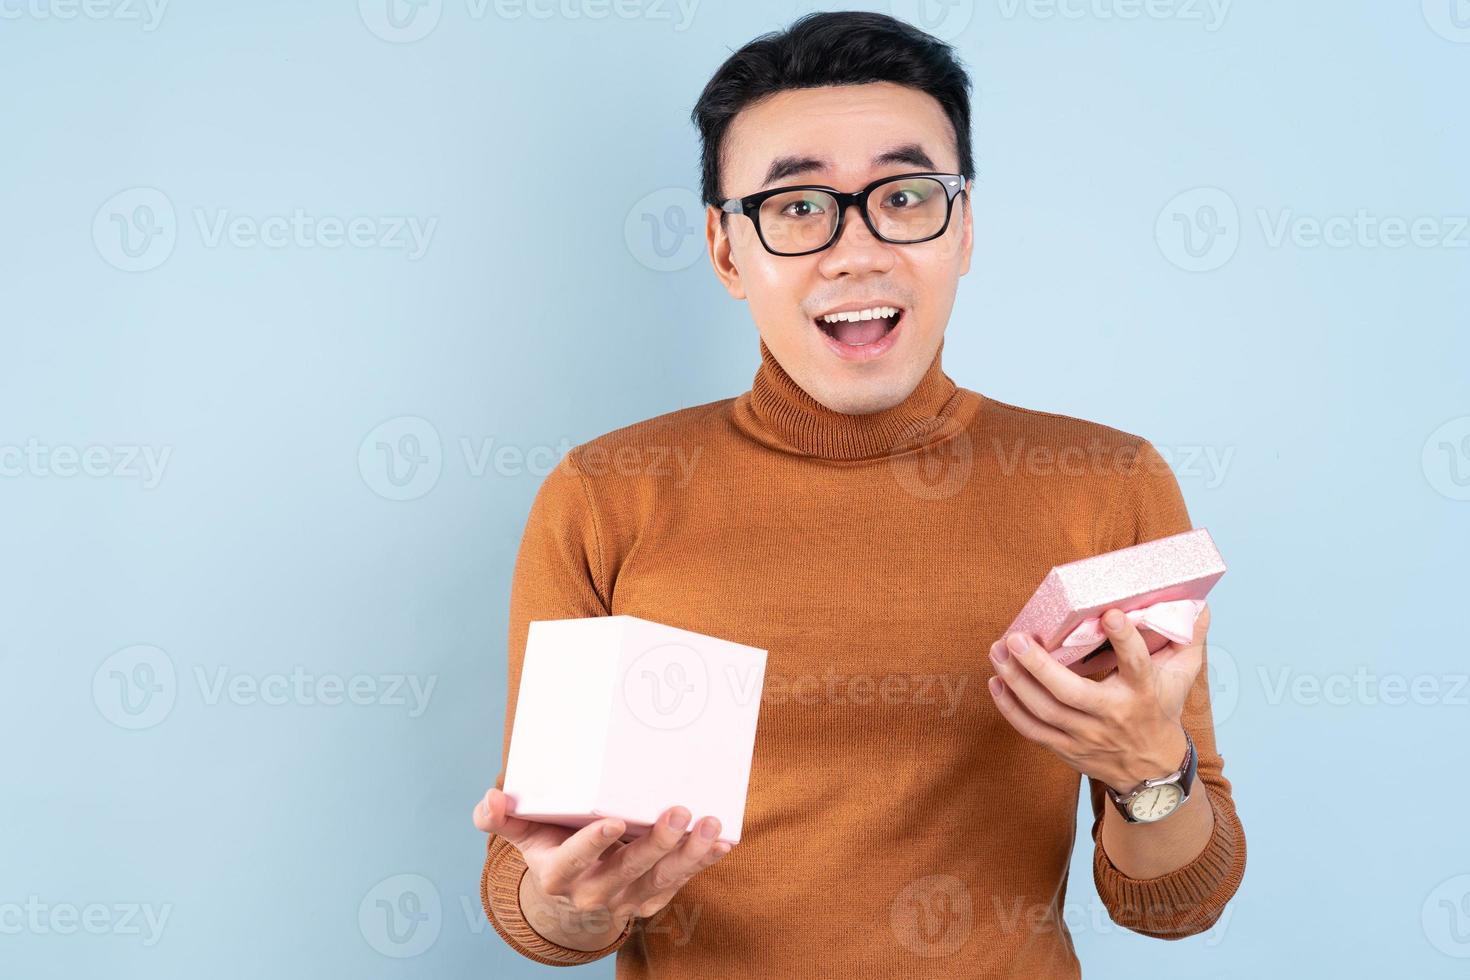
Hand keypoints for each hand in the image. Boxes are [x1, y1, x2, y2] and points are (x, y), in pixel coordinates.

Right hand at [473, 788, 732, 950]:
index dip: (593, 844)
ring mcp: (627, 898)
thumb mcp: (522, 833)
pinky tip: (722, 841)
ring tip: (710, 824)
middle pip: (628, 870)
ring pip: (661, 879)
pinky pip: (681, 882)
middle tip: (679, 810)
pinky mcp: (652, 897)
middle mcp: (594, 893)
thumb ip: (500, 818)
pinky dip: (703, 861)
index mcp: (558, 875)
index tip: (615, 821)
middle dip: (656, 842)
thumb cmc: (549, 845)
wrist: (572, 889)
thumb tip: (491, 798)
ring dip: (689, 853)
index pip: (574, 862)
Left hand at [985, 603, 1210, 793]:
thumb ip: (1188, 639)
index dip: (1125, 639)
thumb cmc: (1161, 711)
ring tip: (997, 651)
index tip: (1110, 614)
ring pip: (1044, 710)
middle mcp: (1112, 715)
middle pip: (1071, 692)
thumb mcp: (1181, 677)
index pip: (1136, 664)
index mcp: (1143, 692)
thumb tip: (1199, 603)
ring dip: (1016, 681)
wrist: (1152, 771)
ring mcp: (1086, 735)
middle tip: (1016, 638)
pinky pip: (1032, 730)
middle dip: (1039, 665)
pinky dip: (1010, 708)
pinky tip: (996, 683)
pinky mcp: (1066, 749)